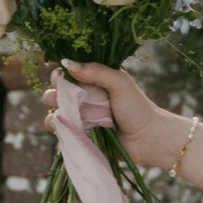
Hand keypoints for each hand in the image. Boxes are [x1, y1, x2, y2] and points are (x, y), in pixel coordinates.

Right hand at [61, 60, 186, 170]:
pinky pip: (62, 135)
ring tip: (63, 117)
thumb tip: (67, 64)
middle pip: (56, 95)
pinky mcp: (81, 138)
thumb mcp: (120, 83)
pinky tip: (66, 131)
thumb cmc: (138, 108)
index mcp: (93, 83)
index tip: (60, 77)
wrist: (149, 139)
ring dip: (53, 115)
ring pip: (55, 115)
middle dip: (52, 96)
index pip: (67, 75)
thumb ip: (96, 72)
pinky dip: (58, 133)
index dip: (59, 76)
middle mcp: (84, 101)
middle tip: (60, 99)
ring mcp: (82, 120)